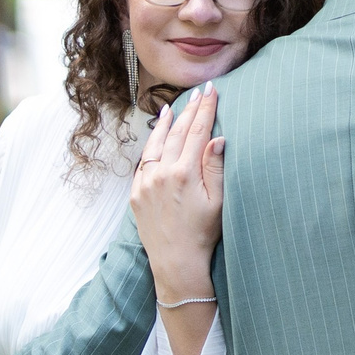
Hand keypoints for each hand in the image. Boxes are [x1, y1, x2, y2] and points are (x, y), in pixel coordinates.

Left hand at [131, 83, 224, 303]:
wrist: (176, 262)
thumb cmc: (203, 234)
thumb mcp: (217, 201)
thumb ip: (215, 167)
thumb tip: (217, 138)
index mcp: (185, 172)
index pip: (197, 131)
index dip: (205, 109)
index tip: (211, 92)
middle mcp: (162, 173)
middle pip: (177, 133)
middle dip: (189, 111)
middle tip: (198, 94)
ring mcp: (146, 182)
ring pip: (156, 144)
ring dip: (166, 124)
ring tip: (173, 108)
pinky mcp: (136, 193)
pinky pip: (144, 162)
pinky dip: (151, 146)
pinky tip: (156, 138)